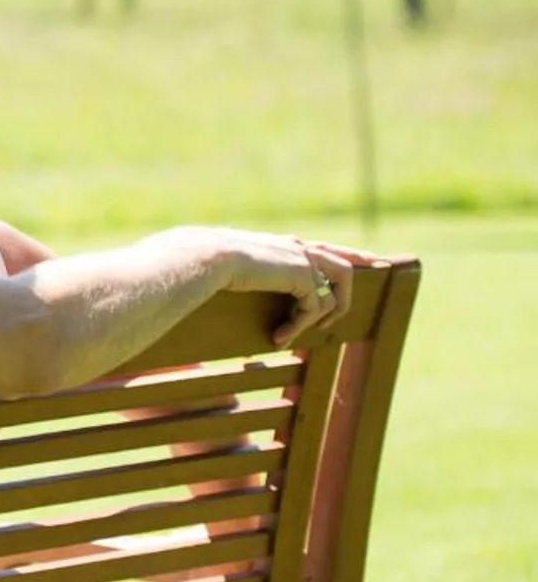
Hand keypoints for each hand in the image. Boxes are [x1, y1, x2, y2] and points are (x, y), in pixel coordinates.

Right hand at [199, 229, 366, 346]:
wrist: (209, 256)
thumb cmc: (208, 261)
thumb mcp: (231, 264)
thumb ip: (244, 269)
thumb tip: (229, 276)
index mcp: (285, 244)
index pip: (325, 248)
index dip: (351, 254)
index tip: (373, 260)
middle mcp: (299, 248)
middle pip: (343, 266)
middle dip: (351, 289)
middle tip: (339, 316)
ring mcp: (304, 260)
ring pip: (335, 291)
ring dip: (322, 316)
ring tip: (299, 333)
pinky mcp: (303, 277)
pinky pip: (314, 308)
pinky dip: (299, 326)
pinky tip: (280, 337)